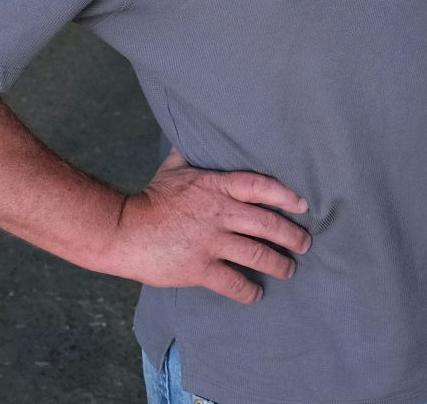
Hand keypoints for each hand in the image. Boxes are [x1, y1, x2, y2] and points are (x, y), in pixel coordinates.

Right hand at [106, 148, 310, 303]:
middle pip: (268, 224)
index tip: (302, 205)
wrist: (122, 230)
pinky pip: (234, 282)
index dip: (286, 196)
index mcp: (216, 187)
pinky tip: (256, 294)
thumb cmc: (150, 198)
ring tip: (289, 269)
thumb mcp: (173, 168)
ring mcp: (211, 242)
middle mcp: (219, 214)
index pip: (261, 186)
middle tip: (304, 243)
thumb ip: (192, 154)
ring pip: (258, 254)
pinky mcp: (199, 269)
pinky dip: (249, 291)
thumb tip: (195, 132)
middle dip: (292, 236)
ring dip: (279, 264)